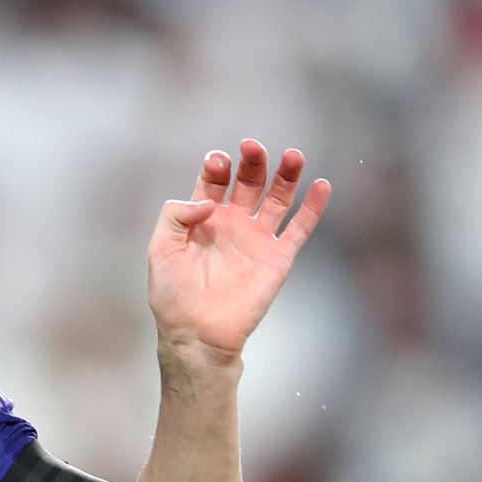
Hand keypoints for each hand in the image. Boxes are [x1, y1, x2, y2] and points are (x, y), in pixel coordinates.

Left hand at [147, 139, 331, 364]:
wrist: (196, 334)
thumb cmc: (172, 296)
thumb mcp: (161, 250)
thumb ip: (175, 216)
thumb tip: (208, 200)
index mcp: (202, 220)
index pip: (214, 181)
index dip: (217, 167)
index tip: (217, 162)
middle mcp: (232, 224)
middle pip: (248, 182)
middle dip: (252, 162)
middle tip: (252, 147)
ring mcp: (257, 239)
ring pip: (277, 198)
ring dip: (286, 175)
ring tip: (292, 155)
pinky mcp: (277, 258)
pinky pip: (300, 228)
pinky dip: (313, 207)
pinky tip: (321, 185)